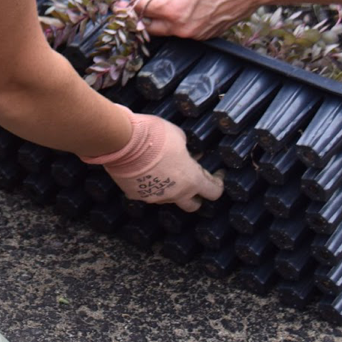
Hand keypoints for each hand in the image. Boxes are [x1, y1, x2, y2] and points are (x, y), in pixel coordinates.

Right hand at [81, 109, 224, 211]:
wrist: (123, 141)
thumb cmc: (155, 135)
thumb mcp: (179, 136)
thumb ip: (186, 150)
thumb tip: (187, 154)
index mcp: (191, 180)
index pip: (213, 192)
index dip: (218, 183)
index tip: (218, 175)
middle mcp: (175, 194)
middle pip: (192, 205)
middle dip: (196, 195)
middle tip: (193, 181)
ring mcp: (155, 197)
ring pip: (168, 199)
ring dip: (172, 189)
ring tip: (166, 171)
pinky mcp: (136, 195)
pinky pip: (148, 192)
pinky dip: (151, 184)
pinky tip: (146, 171)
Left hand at [134, 0, 268, 38]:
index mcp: (173, 9)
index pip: (140, 5)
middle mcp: (182, 27)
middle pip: (148, 24)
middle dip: (140, 8)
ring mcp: (196, 33)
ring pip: (164, 30)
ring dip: (157, 15)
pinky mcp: (208, 33)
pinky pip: (183, 29)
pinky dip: (175, 18)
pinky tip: (179, 0)